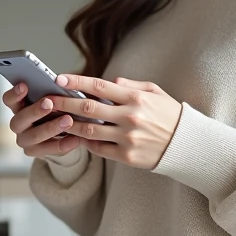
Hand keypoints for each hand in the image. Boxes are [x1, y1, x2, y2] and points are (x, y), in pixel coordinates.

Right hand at [2, 82, 82, 157]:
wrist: (62, 133)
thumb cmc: (55, 110)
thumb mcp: (51, 100)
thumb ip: (50, 94)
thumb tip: (59, 84)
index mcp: (18, 107)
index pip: (9, 100)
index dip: (14, 94)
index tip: (24, 85)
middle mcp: (18, 124)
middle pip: (20, 119)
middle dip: (35, 111)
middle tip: (49, 103)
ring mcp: (24, 139)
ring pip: (34, 136)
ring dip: (51, 128)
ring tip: (68, 120)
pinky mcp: (35, 152)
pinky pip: (48, 150)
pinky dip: (63, 144)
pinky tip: (75, 138)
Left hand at [48, 74, 182, 168]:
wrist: (188, 145)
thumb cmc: (170, 115)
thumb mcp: (156, 92)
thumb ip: (131, 85)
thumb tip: (110, 81)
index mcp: (136, 98)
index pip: (99, 86)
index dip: (77, 82)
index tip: (59, 79)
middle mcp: (130, 117)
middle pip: (88, 109)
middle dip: (64, 103)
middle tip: (47, 100)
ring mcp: (127, 138)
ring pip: (89, 131)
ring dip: (70, 125)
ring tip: (55, 120)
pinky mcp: (127, 156)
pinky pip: (99, 149)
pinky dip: (86, 143)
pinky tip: (76, 137)